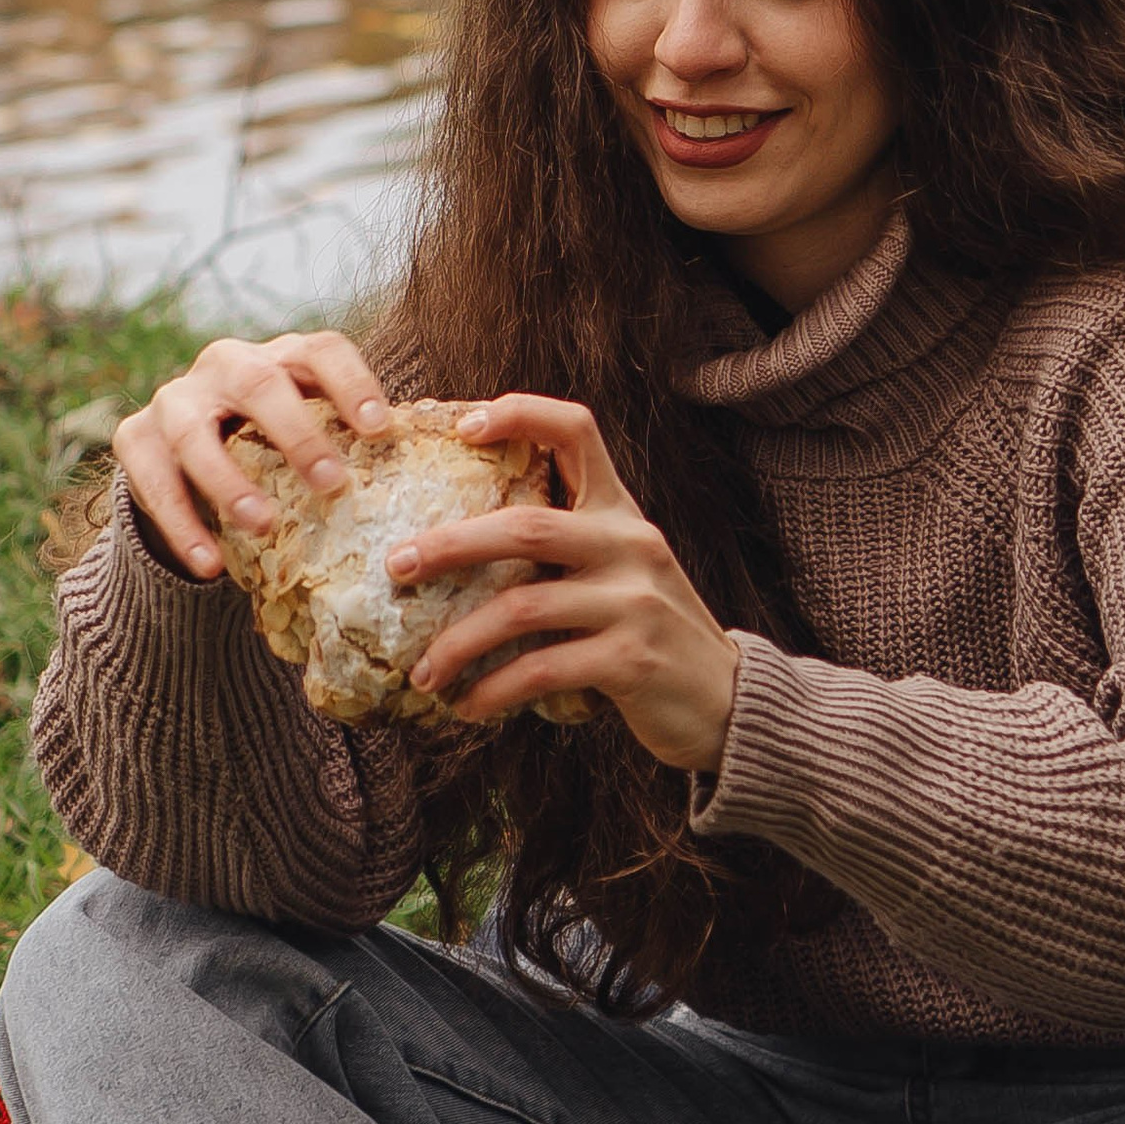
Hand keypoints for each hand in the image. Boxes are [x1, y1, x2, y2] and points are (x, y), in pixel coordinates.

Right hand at [113, 330, 392, 580]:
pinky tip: (210, 566)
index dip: (352, 383)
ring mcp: (175, 398)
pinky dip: (182, 524)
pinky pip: (154, 480)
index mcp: (281, 357)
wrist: (184, 461)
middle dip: (296, 432)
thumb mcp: (308, 434)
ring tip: (264, 527)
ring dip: (230, 481)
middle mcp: (225, 365)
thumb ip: (348, 446)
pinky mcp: (134, 438)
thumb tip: (426, 482)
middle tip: (332, 485)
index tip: (381, 431)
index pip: (320, 351)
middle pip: (258, 382)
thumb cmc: (271, 449)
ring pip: (194, 433)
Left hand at [390, 396, 740, 773]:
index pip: (577, 431)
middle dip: (449, 546)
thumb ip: (566, 549)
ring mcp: (633, 601)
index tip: (462, 425)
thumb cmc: (651, 635)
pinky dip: (493, 691)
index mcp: (621, 513)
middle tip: (396, 567)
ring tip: (422, 673)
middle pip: (526, 527)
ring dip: (459, 643)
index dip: (520, 414)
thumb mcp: (621, 573)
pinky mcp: (631, 660)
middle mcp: (630, 545)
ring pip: (522, 608)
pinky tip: (468, 709)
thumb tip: (454, 547)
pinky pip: (541, 669)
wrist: (728, 702)